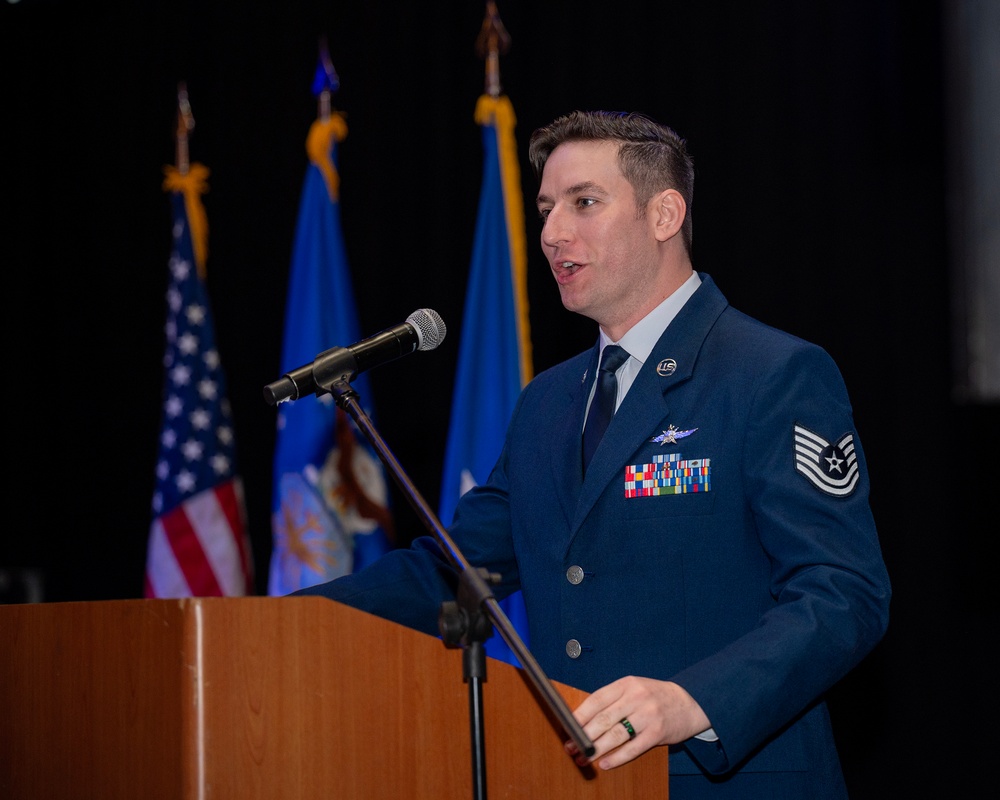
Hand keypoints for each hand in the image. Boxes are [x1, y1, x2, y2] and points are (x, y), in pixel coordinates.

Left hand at [565, 676, 710, 769]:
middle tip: (571, 748)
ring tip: (584, 758)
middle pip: (603, 719)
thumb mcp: (633, 689)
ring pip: (616, 735)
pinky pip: (633, 748)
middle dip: (584, 736)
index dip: (580, 715)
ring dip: (597, 749)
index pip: (596, 699)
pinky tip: (605, 763)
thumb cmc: (654, 696)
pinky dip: (617, 758)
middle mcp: (636, 697)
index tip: (567, 727)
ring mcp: (647, 715)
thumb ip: (612, 700)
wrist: (689, 702)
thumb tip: (583, 719)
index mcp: (626, 684)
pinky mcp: (657, 733)